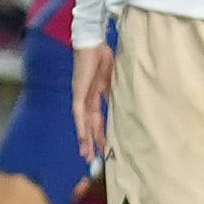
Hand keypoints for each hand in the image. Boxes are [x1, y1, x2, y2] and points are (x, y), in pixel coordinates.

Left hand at [72, 43, 114, 164]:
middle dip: (91, 142)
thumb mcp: (113, 80)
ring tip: (86, 154)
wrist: (94, 43)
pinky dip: (81, 125)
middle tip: (92, 160)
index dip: (100, 134)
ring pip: (82, 123)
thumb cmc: (104, 57)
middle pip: (89, 125)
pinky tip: (82, 137)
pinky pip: (79, 112)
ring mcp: (81, 96)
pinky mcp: (79, 92)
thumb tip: (125, 109)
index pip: (98, 120)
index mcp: (96, 96)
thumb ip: (115, 94)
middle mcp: (86, 99)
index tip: (104, 148)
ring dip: (85, 139)